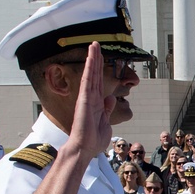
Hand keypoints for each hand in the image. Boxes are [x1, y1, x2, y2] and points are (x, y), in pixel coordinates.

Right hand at [67, 42, 111, 158]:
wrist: (85, 148)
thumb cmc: (93, 140)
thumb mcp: (105, 122)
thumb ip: (107, 110)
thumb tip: (110, 98)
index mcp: (97, 103)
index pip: (99, 82)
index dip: (99, 69)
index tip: (100, 57)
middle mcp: (91, 98)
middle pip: (94, 74)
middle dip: (96, 59)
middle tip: (96, 44)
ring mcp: (87, 98)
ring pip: (90, 74)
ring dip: (92, 59)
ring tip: (94, 45)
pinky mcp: (84, 100)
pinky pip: (88, 81)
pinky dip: (90, 69)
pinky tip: (92, 58)